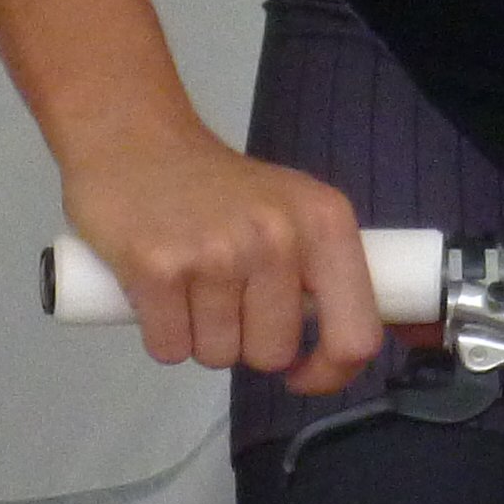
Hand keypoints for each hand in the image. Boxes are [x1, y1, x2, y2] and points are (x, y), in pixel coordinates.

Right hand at [0, 0, 382, 393]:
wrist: (128, 133)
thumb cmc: (209, 182)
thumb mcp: (287, 211)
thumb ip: (322, 268)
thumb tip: (375, 340)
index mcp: (321, 219)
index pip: (355, 330)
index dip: (333, 368)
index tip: (309, 370)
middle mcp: (277, 235)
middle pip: (268, 353)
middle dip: (240, 341)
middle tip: (219, 296)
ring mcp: (217, 253)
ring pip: (214, 354)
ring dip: (194, 335)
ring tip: (187, 282)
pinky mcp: (158, 267)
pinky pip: (165, 347)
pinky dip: (153, 333)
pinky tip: (152, 290)